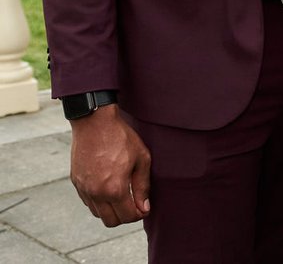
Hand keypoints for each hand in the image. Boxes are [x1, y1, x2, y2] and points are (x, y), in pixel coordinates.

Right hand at [69, 105, 151, 226]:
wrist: (94, 123)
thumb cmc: (121, 138)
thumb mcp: (141, 159)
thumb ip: (142, 186)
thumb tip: (144, 207)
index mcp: (114, 189)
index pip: (127, 216)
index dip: (139, 214)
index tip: (144, 207)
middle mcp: (96, 193)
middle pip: (111, 221)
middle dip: (125, 216)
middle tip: (134, 203)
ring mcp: (83, 189)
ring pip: (98, 214)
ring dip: (111, 210)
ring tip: (122, 195)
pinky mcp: (76, 183)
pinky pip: (88, 202)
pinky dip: (99, 201)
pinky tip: (108, 187)